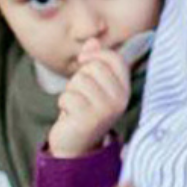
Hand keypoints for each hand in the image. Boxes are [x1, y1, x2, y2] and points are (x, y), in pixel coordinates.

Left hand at [47, 42, 132, 157]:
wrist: (76, 145)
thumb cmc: (83, 110)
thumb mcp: (91, 84)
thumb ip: (93, 61)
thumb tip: (91, 41)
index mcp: (124, 88)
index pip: (115, 58)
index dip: (96, 55)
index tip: (84, 62)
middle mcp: (120, 99)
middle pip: (94, 67)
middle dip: (79, 76)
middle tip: (80, 93)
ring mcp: (106, 110)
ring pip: (80, 81)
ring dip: (70, 91)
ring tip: (75, 105)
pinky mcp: (89, 119)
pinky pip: (68, 96)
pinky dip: (63, 103)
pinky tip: (69, 114)